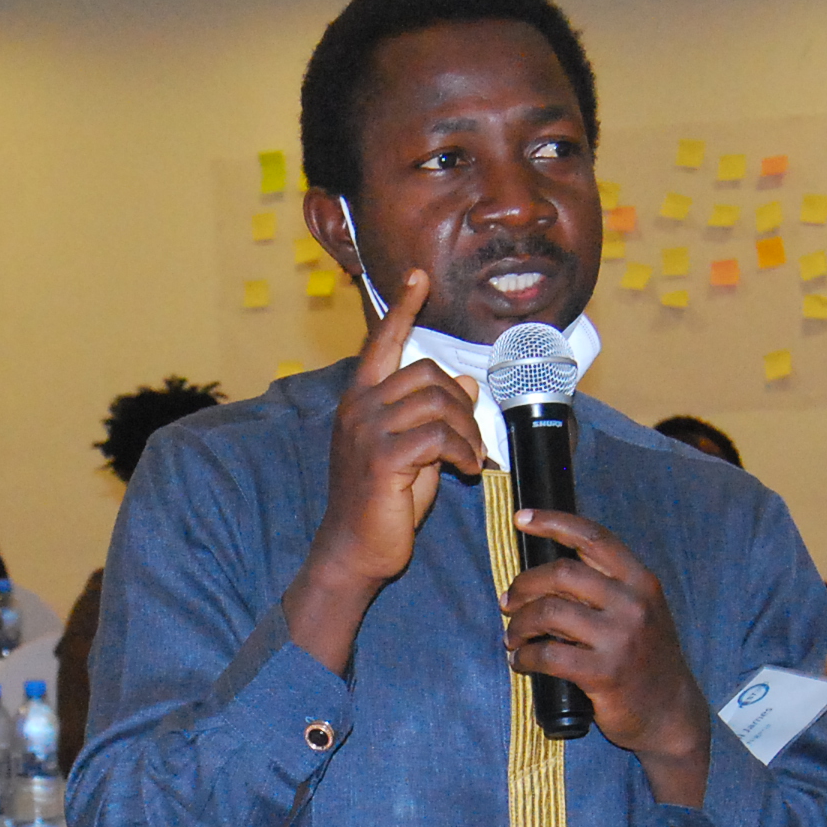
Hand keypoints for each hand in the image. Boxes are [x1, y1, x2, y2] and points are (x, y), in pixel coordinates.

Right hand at [305, 271, 480, 595]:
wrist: (354, 550)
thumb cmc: (383, 502)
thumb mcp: (412, 451)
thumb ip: (433, 415)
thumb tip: (467, 382)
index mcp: (361, 400)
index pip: (383, 342)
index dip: (403, 307)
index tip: (418, 276)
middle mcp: (358, 407)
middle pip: (426, 372)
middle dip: (462, 403)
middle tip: (471, 440)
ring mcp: (366, 431)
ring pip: (438, 402)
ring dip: (468, 431)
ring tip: (472, 459)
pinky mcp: (381, 458)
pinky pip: (438, 435)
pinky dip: (464, 451)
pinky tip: (468, 470)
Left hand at [504, 508, 710, 804]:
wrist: (671, 713)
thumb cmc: (646, 659)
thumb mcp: (641, 612)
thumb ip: (607, 587)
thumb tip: (548, 569)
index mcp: (641, 581)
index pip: (592, 537)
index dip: (552, 522)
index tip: (520, 519)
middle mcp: (634, 603)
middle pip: (562, 572)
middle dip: (524, 584)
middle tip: (508, 601)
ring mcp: (620, 638)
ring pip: (549, 612)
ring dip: (519, 623)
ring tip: (513, 637)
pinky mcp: (604, 673)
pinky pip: (548, 655)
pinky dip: (525, 657)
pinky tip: (521, 661)